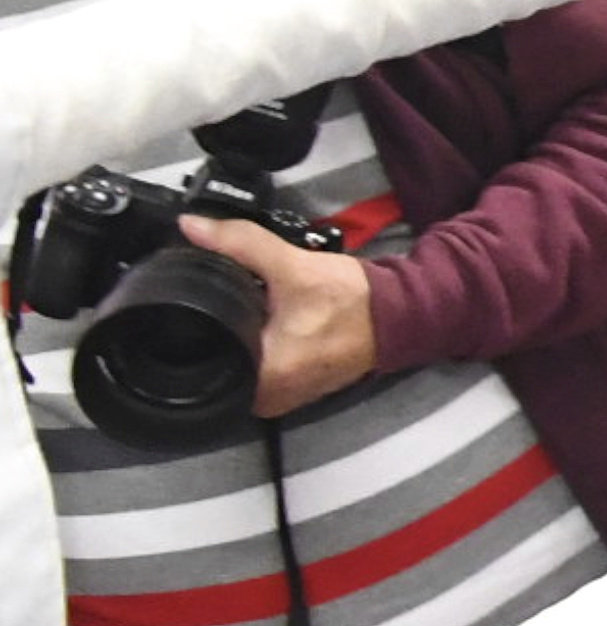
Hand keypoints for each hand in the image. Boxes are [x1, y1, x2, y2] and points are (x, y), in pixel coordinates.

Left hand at [181, 218, 374, 413]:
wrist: (401, 314)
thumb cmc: (351, 299)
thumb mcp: (293, 266)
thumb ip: (240, 244)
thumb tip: (190, 225)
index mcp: (266, 376)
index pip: (203, 362)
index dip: (190, 330)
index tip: (187, 305)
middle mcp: (272, 399)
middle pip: (217, 366)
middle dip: (213, 336)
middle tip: (212, 303)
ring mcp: (287, 399)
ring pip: (238, 372)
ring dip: (235, 345)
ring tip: (236, 313)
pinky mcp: (297, 391)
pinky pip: (258, 375)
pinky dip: (255, 352)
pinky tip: (258, 328)